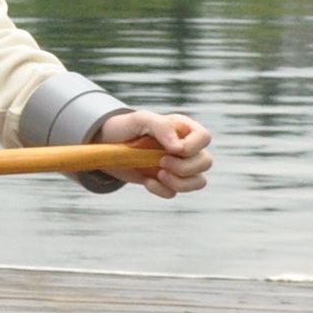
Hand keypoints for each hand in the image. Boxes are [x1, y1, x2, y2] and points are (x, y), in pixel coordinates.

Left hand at [95, 109, 213, 196]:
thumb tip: (178, 148)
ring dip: (180, 182)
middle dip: (185, 167)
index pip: (204, 138)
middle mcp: (186, 148)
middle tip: (161, 162)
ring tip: (158, 174)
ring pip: (198, 181)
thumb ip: (161, 127)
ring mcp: (178, 167)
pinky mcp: (166, 182)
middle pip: (206, 162)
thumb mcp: (140, 119)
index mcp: (184, 129)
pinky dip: (162, 190)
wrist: (106, 145)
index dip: (193, 147)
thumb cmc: (126, 127)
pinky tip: (147, 181)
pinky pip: (175, 193)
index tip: (172, 150)